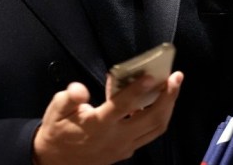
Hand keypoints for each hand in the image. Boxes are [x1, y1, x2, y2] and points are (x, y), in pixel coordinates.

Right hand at [32, 72, 183, 164]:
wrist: (58, 161)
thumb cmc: (58, 131)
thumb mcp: (55, 110)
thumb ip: (69, 98)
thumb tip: (79, 89)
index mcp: (97, 125)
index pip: (122, 106)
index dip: (137, 90)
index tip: (151, 76)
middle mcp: (116, 137)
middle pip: (151, 118)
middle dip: (168, 97)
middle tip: (176, 77)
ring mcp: (125, 146)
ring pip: (156, 129)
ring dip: (168, 107)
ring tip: (173, 88)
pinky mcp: (127, 151)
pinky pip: (150, 134)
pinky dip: (159, 118)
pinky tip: (159, 104)